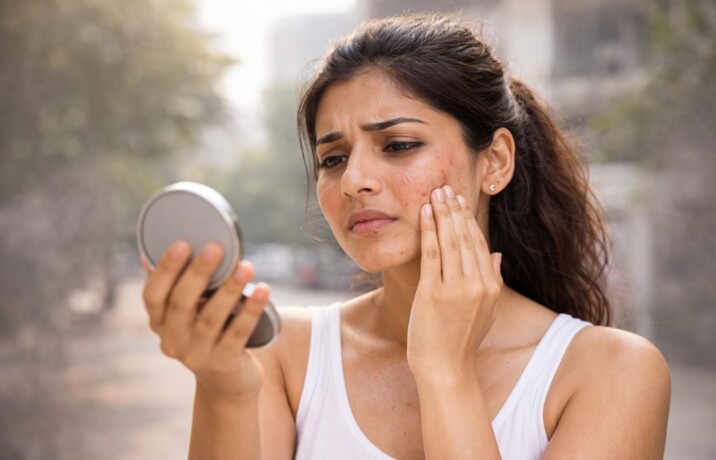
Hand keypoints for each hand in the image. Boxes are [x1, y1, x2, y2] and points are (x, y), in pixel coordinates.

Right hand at [141, 241, 270, 402]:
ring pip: (211, 318)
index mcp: (160, 323)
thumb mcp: (189, 315)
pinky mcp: (224, 364)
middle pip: (181, 304)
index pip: (152, 295)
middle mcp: (173, 341)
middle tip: (216, 248)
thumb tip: (161, 248)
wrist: (228, 383)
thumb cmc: (209, 334)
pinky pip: (238, 333)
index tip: (182, 244)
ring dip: (229, 289)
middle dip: (198, 273)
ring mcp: (197, 355)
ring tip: (246, 266)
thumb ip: (180, 287)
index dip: (164, 270)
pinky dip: (251, 310)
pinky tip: (263, 290)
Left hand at [407, 185, 502, 381]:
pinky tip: (425, 213)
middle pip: (465, 237)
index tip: (460, 200)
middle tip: (446, 187)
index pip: (479, 243)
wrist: (445, 368)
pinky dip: (429, 230)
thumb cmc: (462, 341)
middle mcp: (476, 284)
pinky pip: (431, 254)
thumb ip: (493, 280)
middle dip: (455, 209)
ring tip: (436, 193)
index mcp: (490, 286)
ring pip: (450, 241)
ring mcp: (455, 288)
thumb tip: (496, 253)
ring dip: (442, 214)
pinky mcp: (433, 293)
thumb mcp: (486, 310)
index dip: (468, 219)